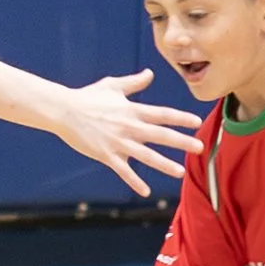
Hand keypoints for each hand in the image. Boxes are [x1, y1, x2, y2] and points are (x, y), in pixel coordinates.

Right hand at [55, 71, 201, 195]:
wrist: (64, 111)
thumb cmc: (88, 97)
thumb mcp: (113, 86)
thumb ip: (134, 82)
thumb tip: (150, 73)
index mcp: (132, 111)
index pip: (162, 114)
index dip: (181, 118)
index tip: (197, 122)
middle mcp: (129, 127)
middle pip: (160, 135)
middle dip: (182, 142)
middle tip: (200, 148)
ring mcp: (118, 143)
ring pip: (146, 156)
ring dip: (164, 164)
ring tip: (181, 172)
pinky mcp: (106, 155)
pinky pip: (123, 171)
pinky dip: (134, 181)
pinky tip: (146, 192)